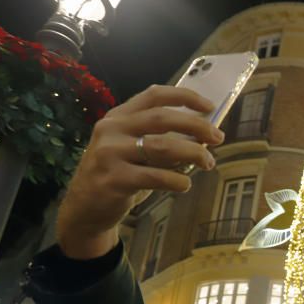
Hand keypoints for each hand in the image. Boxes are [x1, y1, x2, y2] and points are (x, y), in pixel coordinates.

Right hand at [57, 85, 223, 258]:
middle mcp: (112, 129)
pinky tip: (185, 184)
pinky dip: (177, 180)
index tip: (210, 106)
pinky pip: (155, 176)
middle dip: (196, 125)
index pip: (154, 95)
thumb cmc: (118, 175)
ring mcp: (110, 153)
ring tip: (208, 162)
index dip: (185, 97)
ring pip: (162, 146)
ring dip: (193, 153)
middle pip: (162, 118)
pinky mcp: (114, 179)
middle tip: (218, 137)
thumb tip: (203, 134)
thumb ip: (159, 139)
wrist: (85, 208)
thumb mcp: (132, 149)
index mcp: (118, 116)